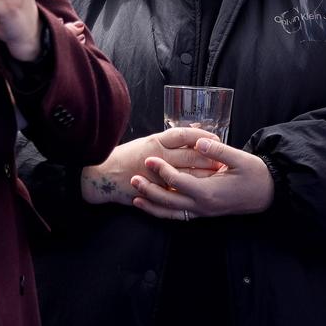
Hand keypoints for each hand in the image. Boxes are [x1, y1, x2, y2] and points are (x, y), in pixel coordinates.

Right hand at [80, 128, 222, 204]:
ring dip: (204, 174)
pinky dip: (190, 189)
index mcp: (156, 141)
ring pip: (186, 174)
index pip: (184, 135)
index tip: (215, 138)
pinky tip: (201, 189)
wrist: (101, 176)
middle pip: (190, 155)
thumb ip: (169, 142)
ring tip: (219, 174)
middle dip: (209, 158)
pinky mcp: (154, 190)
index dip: (202, 135)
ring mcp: (155, 175)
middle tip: (224, 159)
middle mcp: (157, 156)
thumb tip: (195, 136)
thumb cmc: (126, 156)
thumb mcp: (147, 142)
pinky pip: (176, 191)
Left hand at [130, 138, 275, 219]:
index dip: (161, 170)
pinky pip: (178, 216)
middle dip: (149, 190)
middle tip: (133, 178)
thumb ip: (217, 151)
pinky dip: (163, 212)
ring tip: (135, 197)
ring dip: (152, 205)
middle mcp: (202, 206)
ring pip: (170, 213)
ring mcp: (203, 212)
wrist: (268, 194)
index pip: (178, 182)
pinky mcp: (204, 213)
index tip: (149, 159)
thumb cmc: (255, 174)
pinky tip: (154, 206)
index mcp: (209, 192)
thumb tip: (198, 143)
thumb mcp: (240, 159)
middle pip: (168, 200)